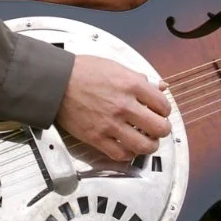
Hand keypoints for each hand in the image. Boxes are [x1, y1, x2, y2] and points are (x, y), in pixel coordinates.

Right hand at [54, 55, 171, 160]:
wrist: (56, 81)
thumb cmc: (82, 71)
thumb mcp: (116, 66)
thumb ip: (139, 78)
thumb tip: (159, 86)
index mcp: (131, 85)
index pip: (163, 104)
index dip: (165, 110)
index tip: (161, 111)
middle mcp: (124, 105)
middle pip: (159, 127)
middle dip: (163, 129)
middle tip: (159, 128)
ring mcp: (111, 123)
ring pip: (144, 145)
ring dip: (150, 145)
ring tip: (148, 142)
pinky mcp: (96, 137)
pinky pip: (120, 153)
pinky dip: (129, 154)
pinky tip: (128, 148)